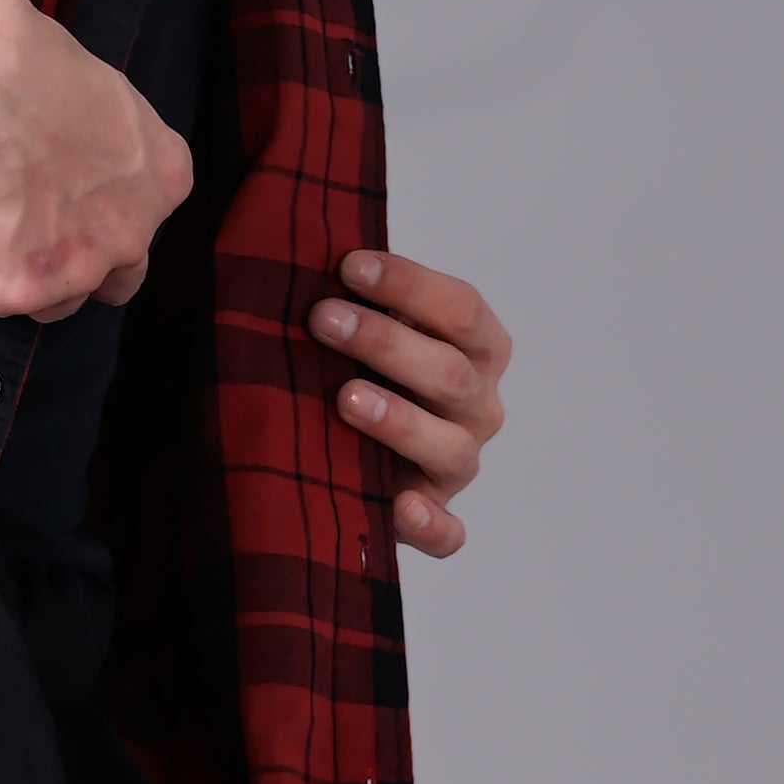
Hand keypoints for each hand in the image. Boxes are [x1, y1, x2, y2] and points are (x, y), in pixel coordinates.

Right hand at [0, 0, 193, 322]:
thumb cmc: (31, 65)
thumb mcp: (108, 102)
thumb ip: (112, 153)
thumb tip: (82, 163)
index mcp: (165, 180)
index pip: (145, 223)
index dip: (101, 214)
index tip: (70, 196)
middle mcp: (135, 234)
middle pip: (116, 280)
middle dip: (81, 260)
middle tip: (35, 225)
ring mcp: (79, 269)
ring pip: (57, 303)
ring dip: (28, 274)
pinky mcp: (17, 289)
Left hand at [310, 249, 509, 559]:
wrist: (361, 438)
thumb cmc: (364, 364)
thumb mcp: (372, 323)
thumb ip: (361, 296)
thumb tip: (303, 251)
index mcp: (478, 347)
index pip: (462, 308)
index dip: (409, 284)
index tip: (347, 265)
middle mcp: (479, 404)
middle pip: (449, 373)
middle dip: (384, 342)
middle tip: (321, 319)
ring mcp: (459, 461)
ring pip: (448, 446)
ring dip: (398, 420)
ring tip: (345, 399)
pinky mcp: (436, 516)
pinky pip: (447, 532)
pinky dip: (429, 526)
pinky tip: (400, 509)